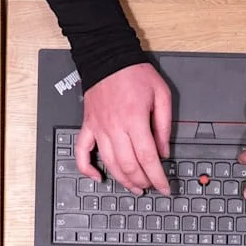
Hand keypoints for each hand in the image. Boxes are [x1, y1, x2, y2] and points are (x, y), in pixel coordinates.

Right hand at [75, 63, 171, 195]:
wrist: (108, 58)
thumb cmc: (134, 73)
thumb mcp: (161, 94)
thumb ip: (164, 125)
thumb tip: (164, 151)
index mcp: (135, 119)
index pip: (147, 157)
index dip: (157, 177)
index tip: (164, 187)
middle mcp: (115, 127)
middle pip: (129, 165)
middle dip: (143, 181)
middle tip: (152, 186)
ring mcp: (99, 128)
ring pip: (109, 163)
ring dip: (123, 180)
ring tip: (135, 187)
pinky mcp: (88, 126)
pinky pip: (82, 152)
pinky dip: (87, 169)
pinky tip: (98, 177)